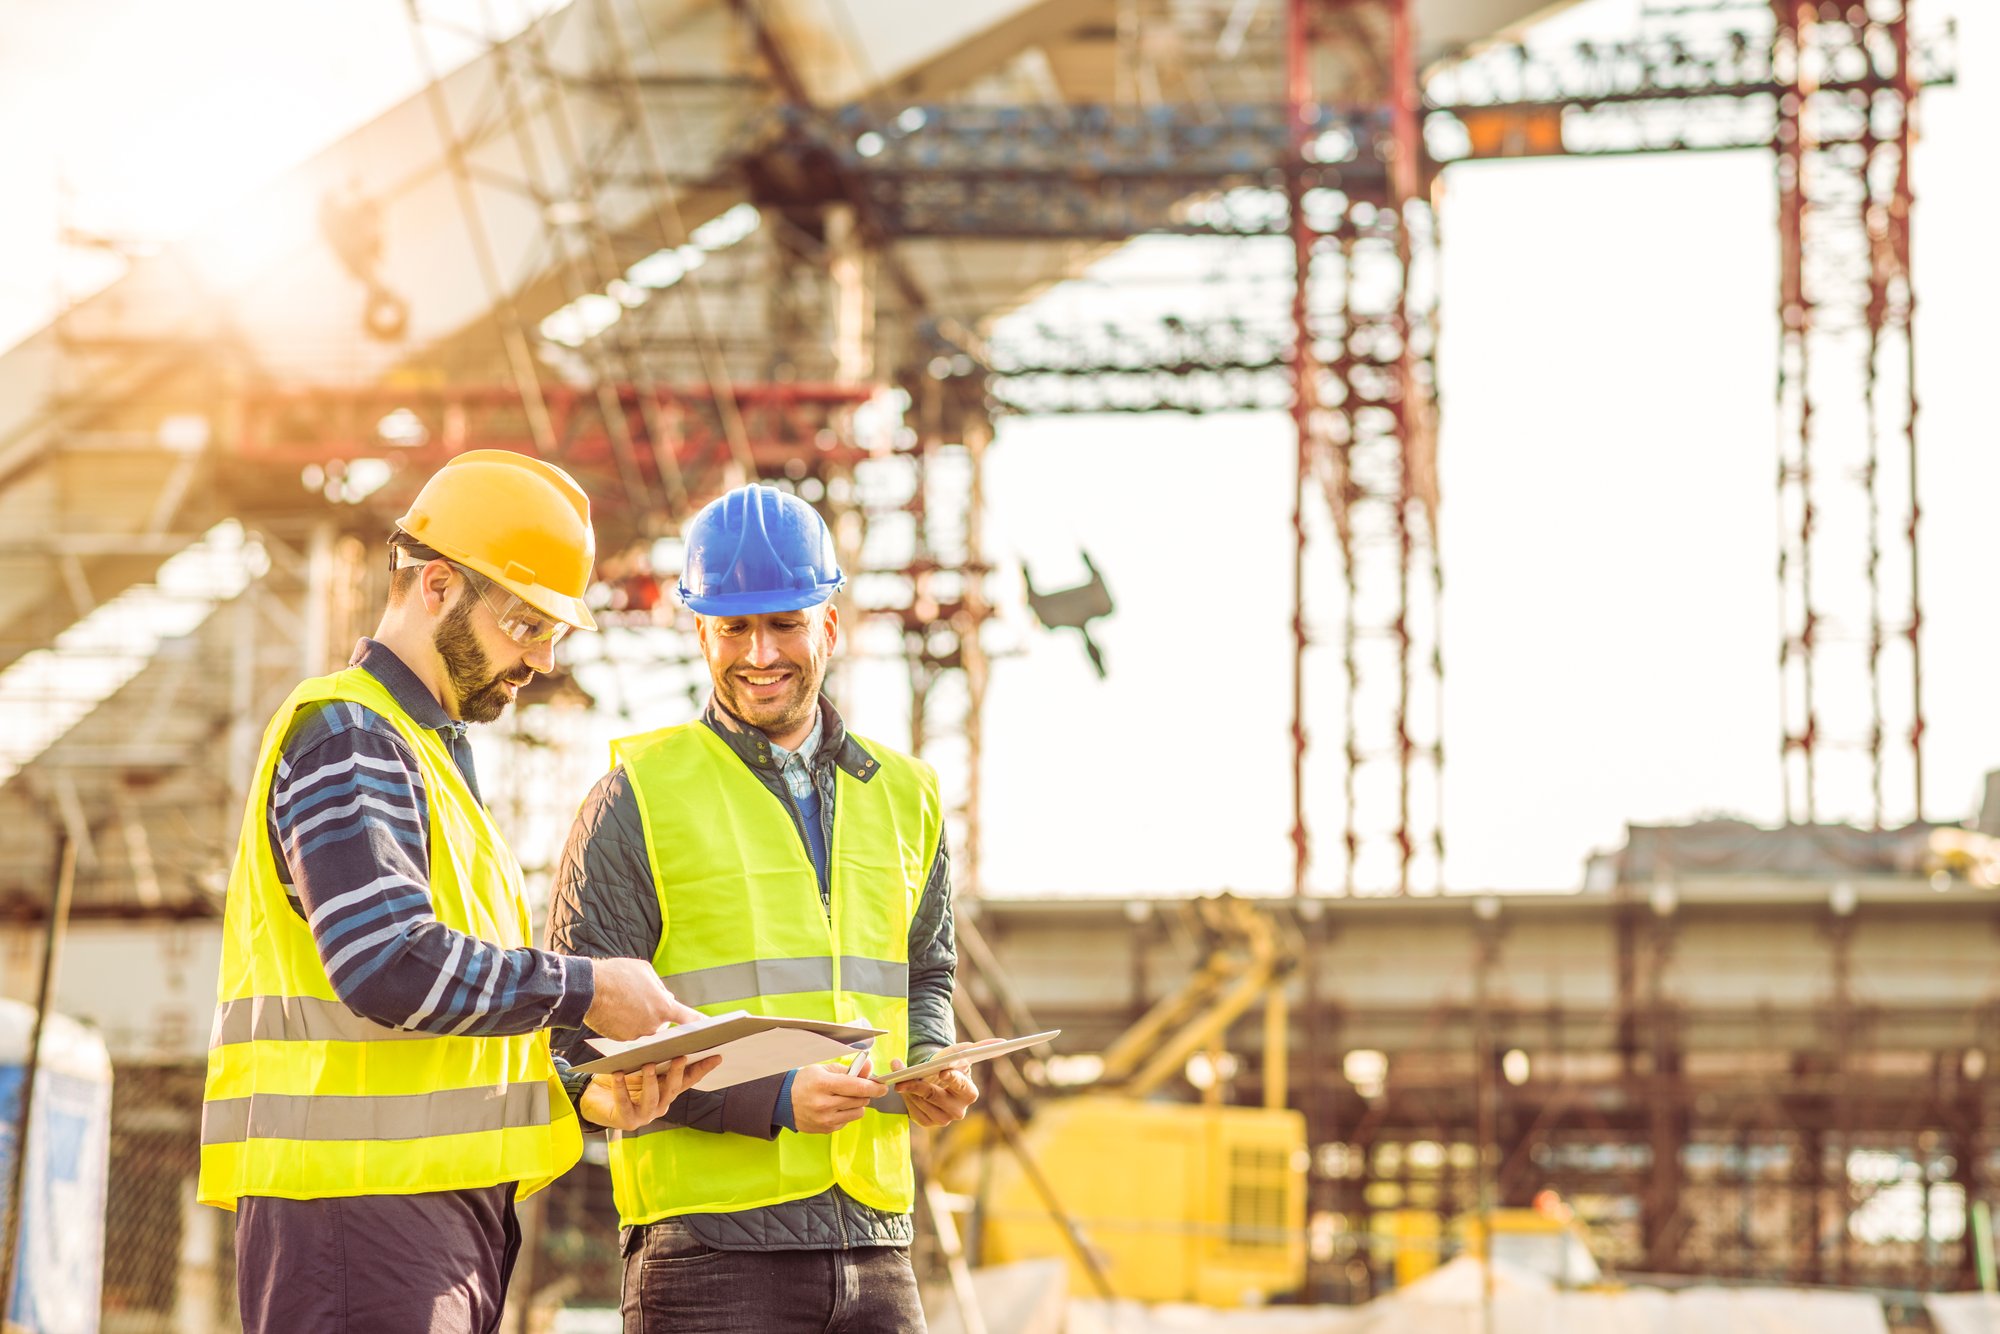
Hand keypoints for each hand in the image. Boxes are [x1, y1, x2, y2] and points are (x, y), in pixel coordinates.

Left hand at [579, 1055, 721, 1130]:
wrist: (596, 1100)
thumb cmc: (622, 1079)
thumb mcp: (643, 1066)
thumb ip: (658, 1057)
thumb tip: (673, 1034)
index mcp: (668, 1091)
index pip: (689, 1079)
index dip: (703, 1069)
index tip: (716, 1056)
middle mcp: (661, 1104)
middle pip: (673, 1088)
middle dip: (677, 1072)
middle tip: (679, 1056)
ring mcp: (645, 1114)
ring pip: (652, 1098)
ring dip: (651, 1081)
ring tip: (648, 1065)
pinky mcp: (626, 1119)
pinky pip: (624, 1102)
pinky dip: (621, 1088)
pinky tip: (618, 1074)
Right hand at [583, 957, 704, 1040]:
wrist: (589, 989)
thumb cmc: (617, 975)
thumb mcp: (644, 971)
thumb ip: (659, 987)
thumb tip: (664, 997)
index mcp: (663, 1007)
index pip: (689, 1019)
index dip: (700, 1023)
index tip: (711, 1027)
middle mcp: (653, 1026)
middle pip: (662, 1023)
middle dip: (655, 1013)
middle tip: (639, 999)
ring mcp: (637, 1035)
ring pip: (644, 1028)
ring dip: (638, 1018)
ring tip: (622, 1002)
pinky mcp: (622, 1041)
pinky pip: (629, 1033)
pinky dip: (625, 1025)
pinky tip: (615, 1011)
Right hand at [787, 1051, 888, 1134]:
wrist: (784, 1101)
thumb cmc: (806, 1081)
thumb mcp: (825, 1069)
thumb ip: (849, 1070)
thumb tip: (870, 1068)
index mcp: (823, 1084)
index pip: (856, 1086)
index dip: (873, 1086)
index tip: (883, 1086)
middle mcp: (824, 1104)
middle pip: (860, 1099)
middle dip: (864, 1092)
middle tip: (857, 1087)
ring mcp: (825, 1119)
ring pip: (858, 1112)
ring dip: (857, 1104)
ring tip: (843, 1097)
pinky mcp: (826, 1129)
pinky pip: (848, 1121)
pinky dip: (847, 1113)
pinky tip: (835, 1107)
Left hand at [890, 1041, 987, 1127]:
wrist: (933, 1079)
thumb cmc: (948, 1064)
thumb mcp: (959, 1054)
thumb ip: (977, 1048)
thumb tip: (1002, 1041)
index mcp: (970, 1093)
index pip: (962, 1087)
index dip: (953, 1078)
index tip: (943, 1070)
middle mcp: (958, 1111)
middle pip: (935, 1096)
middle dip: (917, 1082)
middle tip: (901, 1071)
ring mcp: (943, 1119)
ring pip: (920, 1101)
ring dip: (907, 1086)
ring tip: (899, 1072)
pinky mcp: (927, 1122)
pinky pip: (912, 1110)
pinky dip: (905, 1096)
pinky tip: (904, 1086)